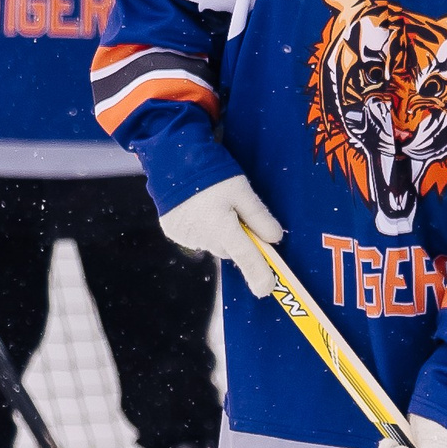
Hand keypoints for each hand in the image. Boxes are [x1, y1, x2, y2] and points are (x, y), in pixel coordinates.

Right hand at [158, 175, 284, 297]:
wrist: (172, 158)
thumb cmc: (210, 171)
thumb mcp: (241, 190)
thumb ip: (258, 216)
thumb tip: (274, 238)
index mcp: (222, 227)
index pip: (246, 257)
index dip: (259, 274)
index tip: (267, 289)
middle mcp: (203, 237)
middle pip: (230, 248)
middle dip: (237, 237)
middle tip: (236, 213)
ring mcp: (185, 236)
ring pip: (213, 242)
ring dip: (218, 231)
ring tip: (212, 203)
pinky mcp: (173, 231)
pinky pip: (196, 236)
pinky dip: (201, 226)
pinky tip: (197, 206)